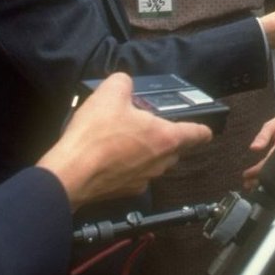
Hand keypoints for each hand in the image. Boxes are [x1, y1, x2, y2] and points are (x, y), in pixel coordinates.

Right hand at [36, 72, 212, 209]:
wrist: (69, 174)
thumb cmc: (96, 134)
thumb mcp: (110, 93)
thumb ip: (124, 83)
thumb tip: (125, 85)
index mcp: (166, 138)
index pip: (198, 134)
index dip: (203, 129)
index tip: (204, 128)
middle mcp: (161, 162)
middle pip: (177, 150)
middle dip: (169, 138)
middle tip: (152, 125)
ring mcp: (144, 180)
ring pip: (157, 164)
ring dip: (149, 153)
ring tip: (129, 139)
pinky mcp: (126, 192)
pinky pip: (136, 176)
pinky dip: (130, 166)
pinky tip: (112, 157)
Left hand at [242, 107, 274, 190]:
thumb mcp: (272, 125)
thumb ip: (263, 136)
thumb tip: (253, 148)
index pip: (267, 163)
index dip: (256, 171)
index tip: (246, 175)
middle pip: (272, 174)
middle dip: (259, 181)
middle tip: (247, 184)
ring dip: (265, 182)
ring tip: (253, 185)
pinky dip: (272, 178)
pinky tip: (264, 181)